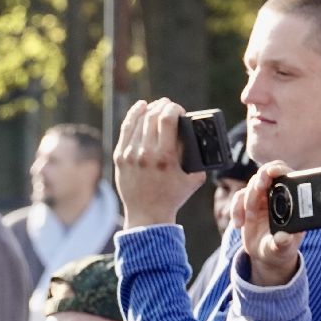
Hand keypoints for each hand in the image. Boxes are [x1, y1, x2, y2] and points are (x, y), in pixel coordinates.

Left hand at [114, 98, 205, 228]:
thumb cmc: (173, 196)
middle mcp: (145, 154)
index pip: (167, 119)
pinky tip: (140, 107)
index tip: (179, 110)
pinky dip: (133, 116)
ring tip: (156, 105)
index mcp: (165, 157)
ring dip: (149, 109)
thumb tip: (200, 137)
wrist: (147, 215)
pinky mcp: (120, 158)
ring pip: (138, 121)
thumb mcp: (194, 178)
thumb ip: (200, 157)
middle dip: (163, 106)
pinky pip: (126, 130)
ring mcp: (130, 155)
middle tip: (168, 105)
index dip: (174, 108)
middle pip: (152, 117)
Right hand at [231, 162, 303, 286]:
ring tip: (246, 220)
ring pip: (250, 187)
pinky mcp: (249, 204)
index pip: (286, 175)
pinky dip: (235, 210)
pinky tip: (239, 225)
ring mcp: (262, 199)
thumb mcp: (283, 248)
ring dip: (245, 200)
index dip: (279, 170)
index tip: (272, 172)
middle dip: (260, 179)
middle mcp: (277, 195)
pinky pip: (238, 199)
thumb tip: (283, 238)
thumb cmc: (280, 249)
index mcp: (292, 199)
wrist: (267, 255)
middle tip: (258, 187)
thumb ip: (283, 243)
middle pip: (266, 175)